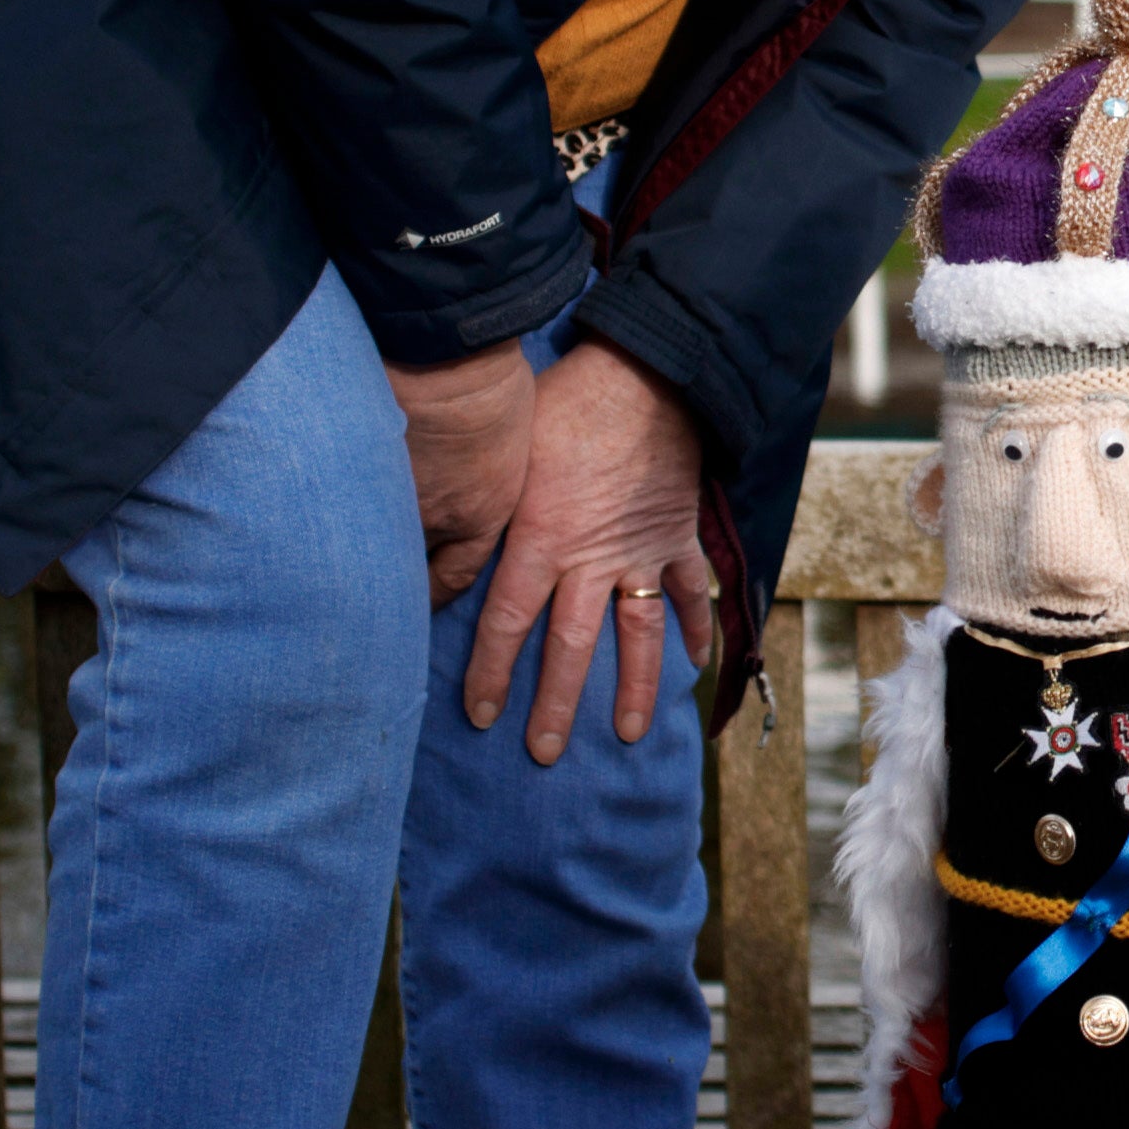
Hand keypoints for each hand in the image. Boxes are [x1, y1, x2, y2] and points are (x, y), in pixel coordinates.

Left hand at [388, 336, 716, 750]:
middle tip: (542, 752)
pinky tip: (695, 659)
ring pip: (635, 634)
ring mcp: (640, 552)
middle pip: (571, 647)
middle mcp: (589, 559)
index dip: (492, 674)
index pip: (508, 625)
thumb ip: (481, 507)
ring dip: (632, 687)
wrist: (643, 376)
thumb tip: (432, 537)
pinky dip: (695, 623)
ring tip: (625, 732)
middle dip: (555, 704)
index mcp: (540, 540)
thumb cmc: (561, 405)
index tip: (482, 715)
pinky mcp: (676, 535)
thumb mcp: (505, 455)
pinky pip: (689, 589)